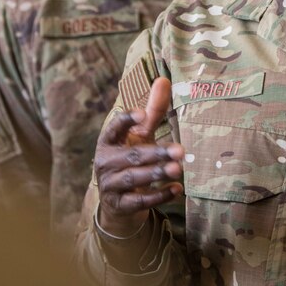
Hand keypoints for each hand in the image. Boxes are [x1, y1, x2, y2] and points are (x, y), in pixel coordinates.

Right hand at [94, 77, 183, 236]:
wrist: (118, 203)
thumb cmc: (131, 160)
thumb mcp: (140, 136)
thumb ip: (152, 111)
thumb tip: (163, 79)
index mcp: (109, 141)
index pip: (114, 128)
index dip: (126, 121)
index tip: (142, 114)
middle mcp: (105, 162)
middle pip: (131, 156)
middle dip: (155, 153)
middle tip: (180, 151)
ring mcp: (110, 185)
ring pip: (133, 178)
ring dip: (156, 173)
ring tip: (178, 169)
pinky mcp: (119, 205)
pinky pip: (138, 201)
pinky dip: (158, 195)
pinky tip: (176, 190)